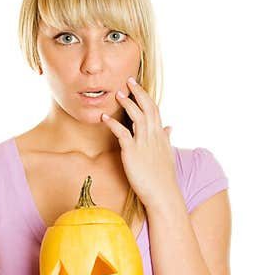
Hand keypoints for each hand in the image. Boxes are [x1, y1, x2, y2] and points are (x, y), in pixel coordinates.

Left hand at [101, 77, 177, 206]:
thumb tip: (169, 127)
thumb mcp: (168, 155)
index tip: (137, 86)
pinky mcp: (132, 152)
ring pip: (137, 116)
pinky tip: (104, 118)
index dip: (145, 97)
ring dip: (127, 103)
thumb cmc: (164, 177)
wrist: (163, 194)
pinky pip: (122, 133)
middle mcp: (154, 136)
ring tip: (117, 93)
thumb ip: (166, 139)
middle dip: (138, 92)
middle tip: (128, 80)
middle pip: (147, 108)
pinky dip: (113, 124)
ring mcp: (144, 143)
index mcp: (161, 136)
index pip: (154, 110)